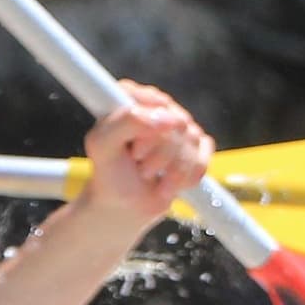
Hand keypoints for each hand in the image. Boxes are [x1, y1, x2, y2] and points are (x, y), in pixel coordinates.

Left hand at [77, 83, 213, 227]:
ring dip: (169, 169)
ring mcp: (180, 127)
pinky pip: (202, 158)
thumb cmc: (109, 173)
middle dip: (158, 153)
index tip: (133, 149)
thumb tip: (168, 118)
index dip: (147, 125)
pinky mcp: (196, 147)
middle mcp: (158, 108)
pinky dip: (184, 178)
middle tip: (139, 166)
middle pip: (177, 121)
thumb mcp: (102, 145)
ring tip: (149, 176)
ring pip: (192, 140)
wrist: (124, 205)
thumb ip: (126, 121)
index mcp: (130, 99)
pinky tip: (166, 183)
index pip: (152, 99)